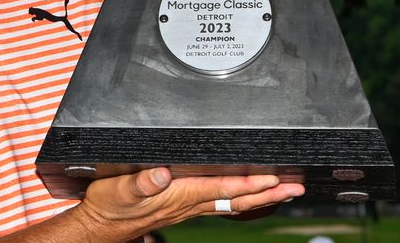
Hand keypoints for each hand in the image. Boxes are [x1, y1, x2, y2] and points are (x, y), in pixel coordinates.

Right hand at [75, 168, 304, 240]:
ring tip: (286, 190)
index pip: (224, 189)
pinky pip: (223, 203)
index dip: (251, 183)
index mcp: (180, 195)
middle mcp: (190, 203)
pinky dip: (244, 198)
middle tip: (296, 187)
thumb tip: (161, 173)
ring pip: (235, 202)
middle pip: (239, 199)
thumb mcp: (120, 190)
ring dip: (263, 196)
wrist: (102, 226)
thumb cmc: (110, 206)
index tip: (275, 177)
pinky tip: (253, 194)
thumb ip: (141, 182)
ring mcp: (191, 207)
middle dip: (270, 192)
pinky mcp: (186, 206)